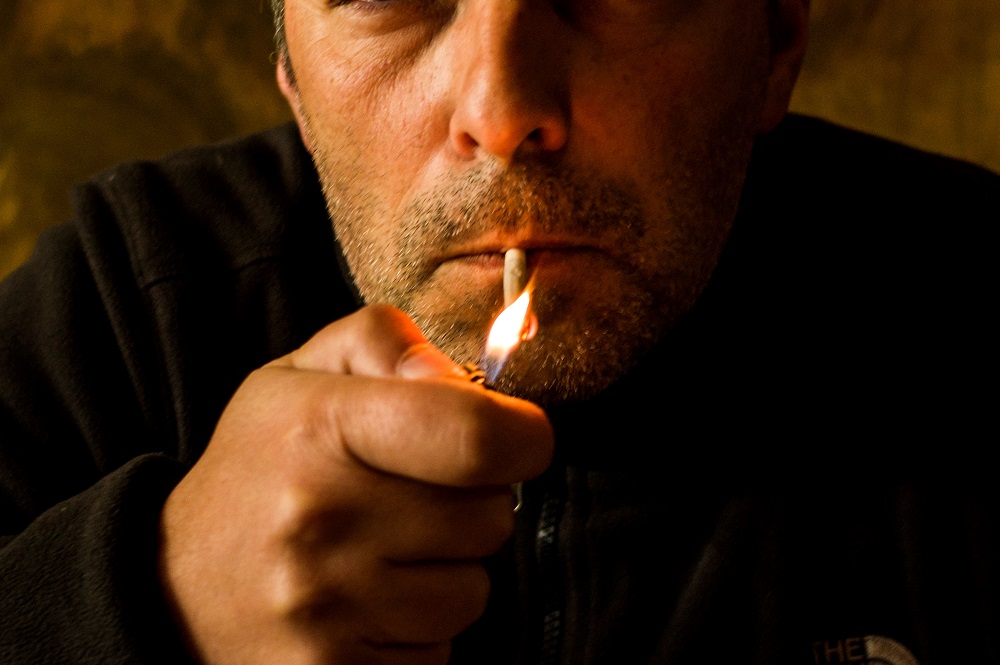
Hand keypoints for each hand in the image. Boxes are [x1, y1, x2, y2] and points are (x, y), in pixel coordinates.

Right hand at [158, 305, 553, 664]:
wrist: (174, 586)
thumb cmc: (259, 466)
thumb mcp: (302, 374)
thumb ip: (383, 342)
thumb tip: (459, 379)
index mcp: (321, 428)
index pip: (477, 436)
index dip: (524, 437)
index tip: (518, 438)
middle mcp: (322, 521)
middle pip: (490, 517)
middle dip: (475, 502)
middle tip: (418, 495)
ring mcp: (326, 609)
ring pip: (472, 591)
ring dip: (449, 570)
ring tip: (388, 550)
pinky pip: (439, 649)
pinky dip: (420, 626)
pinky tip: (370, 601)